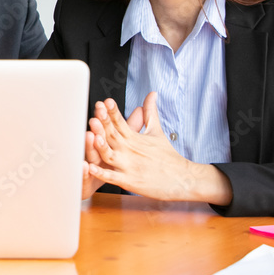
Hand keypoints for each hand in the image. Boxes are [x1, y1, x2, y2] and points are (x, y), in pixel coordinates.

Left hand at [87, 92, 216, 201]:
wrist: (182, 178)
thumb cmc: (168, 155)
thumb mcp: (157, 131)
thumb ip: (150, 112)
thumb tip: (152, 93)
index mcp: (134, 138)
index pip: (120, 122)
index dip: (112, 111)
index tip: (105, 101)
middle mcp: (130, 150)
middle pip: (113, 135)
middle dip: (104, 123)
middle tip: (96, 110)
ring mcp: (128, 166)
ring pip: (110, 155)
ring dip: (101, 146)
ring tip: (92, 136)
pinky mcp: (129, 181)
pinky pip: (111, 177)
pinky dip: (102, 173)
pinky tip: (91, 167)